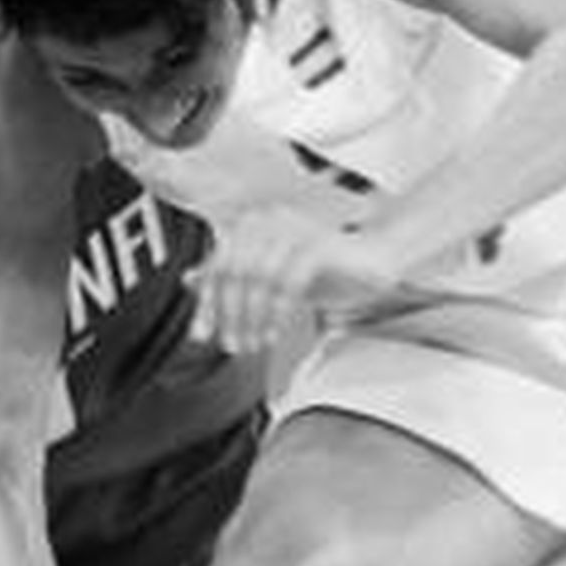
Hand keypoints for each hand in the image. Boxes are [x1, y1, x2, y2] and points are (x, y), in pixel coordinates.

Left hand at [187, 208, 400, 352]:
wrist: (375, 260)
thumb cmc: (324, 268)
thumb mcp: (271, 276)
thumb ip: (233, 275)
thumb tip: (190, 279)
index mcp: (252, 224)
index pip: (217, 267)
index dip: (206, 304)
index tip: (200, 336)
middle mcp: (269, 220)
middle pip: (232, 272)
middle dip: (227, 315)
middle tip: (231, 345)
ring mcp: (294, 228)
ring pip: (257, 278)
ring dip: (251, 318)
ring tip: (253, 345)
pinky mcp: (318, 244)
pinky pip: (287, 283)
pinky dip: (276, 313)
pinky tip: (275, 334)